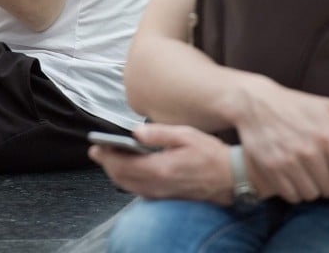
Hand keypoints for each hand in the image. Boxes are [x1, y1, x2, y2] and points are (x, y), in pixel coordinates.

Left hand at [89, 124, 235, 203]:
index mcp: (161, 169)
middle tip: (97, 151)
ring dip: (115, 173)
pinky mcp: (167, 197)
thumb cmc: (211, 154)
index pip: (123, 165)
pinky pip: (139, 191)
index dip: (106, 157)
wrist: (232, 178)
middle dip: (106, 164)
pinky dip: (128, 181)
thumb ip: (158, 133)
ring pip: (128, 187)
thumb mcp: (186, 135)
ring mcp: (162, 194)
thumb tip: (135, 131)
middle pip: (121, 178)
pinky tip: (127, 170)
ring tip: (108, 158)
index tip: (96, 146)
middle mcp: (158, 185)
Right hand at [234, 82, 328, 202]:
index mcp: (326, 137)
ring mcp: (288, 161)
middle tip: (323, 176)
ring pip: (310, 194)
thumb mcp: (324, 107)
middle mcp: (308, 151)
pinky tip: (293, 180)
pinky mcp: (270, 168)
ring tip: (308, 178)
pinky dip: (294, 191)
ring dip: (311, 190)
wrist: (255, 103)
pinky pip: (290, 195)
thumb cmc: (295, 105)